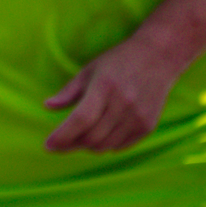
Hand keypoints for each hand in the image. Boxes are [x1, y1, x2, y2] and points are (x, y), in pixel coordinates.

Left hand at [44, 33, 177, 151]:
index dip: (63, 136)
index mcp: (104, 87)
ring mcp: (137, 117)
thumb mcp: (90, 70)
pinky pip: (122, 147)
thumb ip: (69, 91)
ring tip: (78, 140)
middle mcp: (122, 104)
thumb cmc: (118, 61)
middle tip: (61, 144)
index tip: (48, 145)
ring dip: (88, 147)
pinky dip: (107, 146)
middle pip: (92, 137)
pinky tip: (99, 139)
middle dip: (72, 145)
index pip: (81, 119)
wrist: (158, 58)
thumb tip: (47, 106)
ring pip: (106, 146)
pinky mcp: (148, 126)